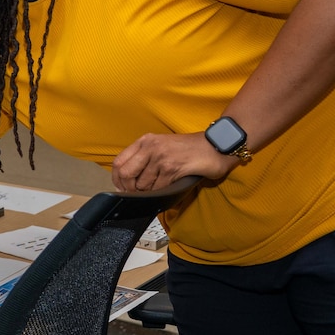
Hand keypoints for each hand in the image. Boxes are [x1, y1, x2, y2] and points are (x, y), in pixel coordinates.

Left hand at [112, 132, 237, 192]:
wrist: (217, 145)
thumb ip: (145, 158)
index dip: (117, 179)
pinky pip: (158, 188)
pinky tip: (169, 186)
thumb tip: (128, 180)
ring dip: (149, 191)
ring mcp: (160, 157)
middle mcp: (150, 147)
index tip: (122, 187)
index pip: (118, 162)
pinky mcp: (172, 168)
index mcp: (145, 141)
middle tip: (138, 193)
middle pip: (125, 174)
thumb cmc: (191, 148)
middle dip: (130, 188)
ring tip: (160, 186)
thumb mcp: (162, 146)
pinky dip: (161, 192)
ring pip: (142, 184)